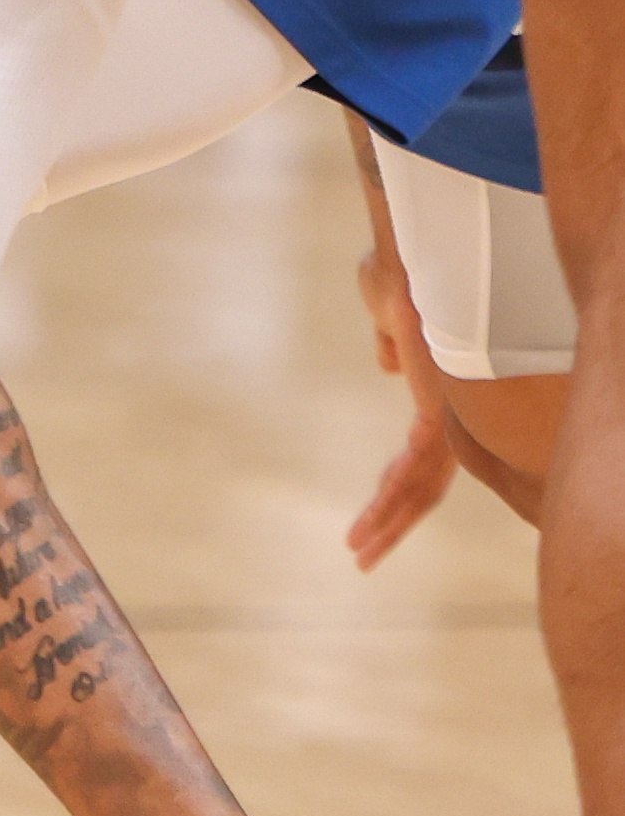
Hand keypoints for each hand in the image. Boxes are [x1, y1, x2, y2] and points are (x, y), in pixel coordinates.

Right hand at [344, 232, 460, 569]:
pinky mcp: (441, 414)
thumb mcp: (389, 311)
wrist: (415, 260)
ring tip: (358, 553)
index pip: (425, 456)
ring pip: (423, 486)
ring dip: (388, 522)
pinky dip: (391, 499)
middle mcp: (456, 414)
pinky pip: (417, 470)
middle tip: (364, 555)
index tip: (378, 508)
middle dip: (393, 521)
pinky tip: (374, 522)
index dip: (400, 486)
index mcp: (442, 395)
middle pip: (427, 483)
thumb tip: (391, 362)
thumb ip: (392, 339)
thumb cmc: (403, 273)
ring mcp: (453, 417)